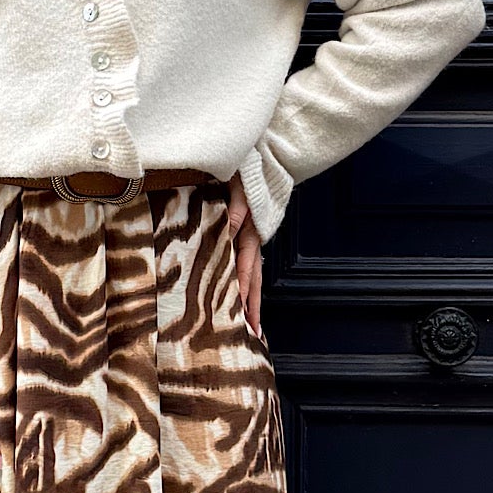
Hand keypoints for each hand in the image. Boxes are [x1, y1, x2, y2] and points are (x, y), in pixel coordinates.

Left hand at [226, 174, 264, 339]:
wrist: (261, 158)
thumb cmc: (245, 171)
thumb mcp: (238, 189)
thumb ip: (235, 212)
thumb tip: (231, 236)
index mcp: (250, 232)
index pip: (246, 270)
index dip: (243, 294)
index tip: (241, 315)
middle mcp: (252, 239)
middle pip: (253, 280)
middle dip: (252, 308)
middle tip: (252, 335)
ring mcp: (250, 239)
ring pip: (252, 276)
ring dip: (250, 301)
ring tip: (251, 326)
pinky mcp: (246, 235)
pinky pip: (246, 265)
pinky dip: (244, 284)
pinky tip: (240, 298)